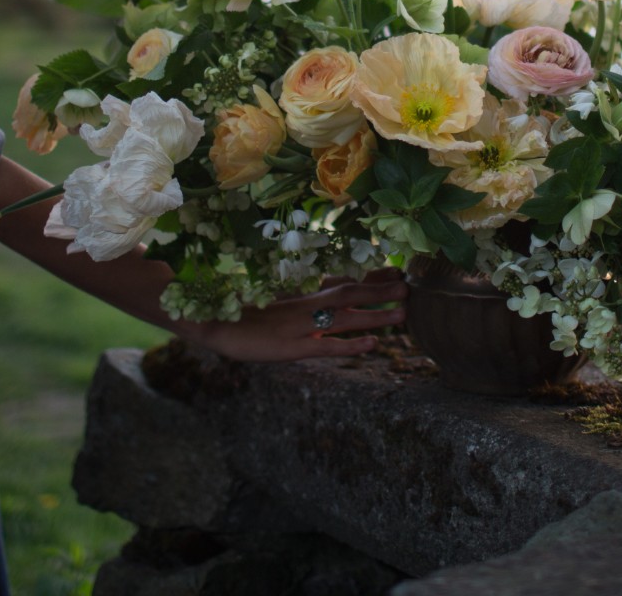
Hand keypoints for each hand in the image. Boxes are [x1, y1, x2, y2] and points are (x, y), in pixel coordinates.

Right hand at [185, 268, 407, 361]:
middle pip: (348, 294)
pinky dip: (350, 345)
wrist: (212, 326)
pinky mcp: (291, 347)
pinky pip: (326, 346)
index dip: (369, 280)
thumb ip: (303, 305)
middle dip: (379, 292)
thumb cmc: (245, 319)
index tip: (396, 274)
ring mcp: (299, 326)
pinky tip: (372, 345)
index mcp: (301, 298)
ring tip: (402, 314)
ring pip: (344, 318)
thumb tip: (327, 299)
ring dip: (375, 315)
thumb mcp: (277, 309)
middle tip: (409, 287)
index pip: (341, 283)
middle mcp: (304, 307)